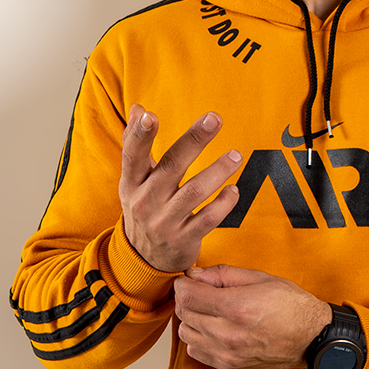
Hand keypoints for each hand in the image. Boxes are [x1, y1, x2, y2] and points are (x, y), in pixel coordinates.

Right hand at [119, 106, 241, 272]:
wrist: (143, 259)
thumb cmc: (143, 208)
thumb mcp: (133, 180)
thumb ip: (135, 145)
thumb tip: (139, 108)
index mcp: (132, 183)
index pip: (132, 156)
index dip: (139, 136)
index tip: (150, 115)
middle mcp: (145, 201)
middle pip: (171, 166)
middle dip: (193, 140)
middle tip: (214, 119)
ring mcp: (165, 222)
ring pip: (194, 192)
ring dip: (217, 171)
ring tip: (236, 156)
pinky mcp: (184, 240)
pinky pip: (207, 219)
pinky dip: (222, 204)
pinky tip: (234, 190)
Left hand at [173, 265, 331, 368]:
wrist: (311, 338)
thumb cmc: (291, 306)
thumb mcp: (260, 278)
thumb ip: (222, 275)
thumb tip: (194, 275)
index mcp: (236, 307)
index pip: (187, 296)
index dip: (183, 285)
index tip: (188, 281)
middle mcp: (228, 333)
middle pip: (184, 314)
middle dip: (186, 299)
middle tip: (199, 292)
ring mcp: (227, 353)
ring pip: (185, 334)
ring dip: (190, 320)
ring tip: (207, 311)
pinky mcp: (228, 365)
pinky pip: (195, 351)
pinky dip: (198, 338)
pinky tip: (213, 329)